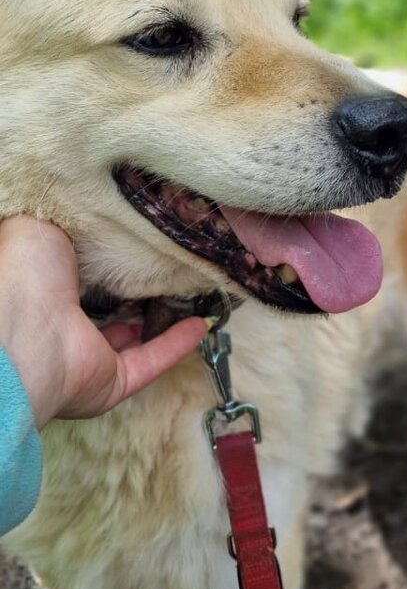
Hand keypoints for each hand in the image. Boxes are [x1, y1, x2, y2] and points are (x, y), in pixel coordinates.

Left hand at [0, 216, 207, 428]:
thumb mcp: (39, 226)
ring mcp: (86, 357)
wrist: (25, 329)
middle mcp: (62, 327)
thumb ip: (65, 219)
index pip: (76, 277)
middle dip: (130, 292)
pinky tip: (200, 325)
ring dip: (157, 320)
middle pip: (103, 311)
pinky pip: (151, 361)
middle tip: (162, 267)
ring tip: (187, 294)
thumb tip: (84, 207)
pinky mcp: (111, 381)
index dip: (103, 260)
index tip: (133, 241)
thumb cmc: (23, 274)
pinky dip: (176, 344)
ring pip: (129, 340)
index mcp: (42, 290)